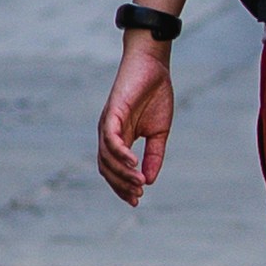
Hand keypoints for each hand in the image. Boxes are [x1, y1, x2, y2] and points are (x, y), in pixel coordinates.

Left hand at [97, 33, 173, 202]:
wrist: (153, 66)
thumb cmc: (155, 95)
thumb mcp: (159, 132)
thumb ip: (154, 155)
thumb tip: (150, 180)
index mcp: (120, 139)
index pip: (114, 170)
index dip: (122, 187)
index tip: (136, 200)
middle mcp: (109, 134)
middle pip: (106, 168)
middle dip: (120, 185)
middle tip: (138, 195)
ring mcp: (108, 124)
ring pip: (107, 157)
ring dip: (122, 173)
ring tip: (139, 183)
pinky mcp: (112, 113)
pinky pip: (111, 138)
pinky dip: (119, 153)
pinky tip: (133, 163)